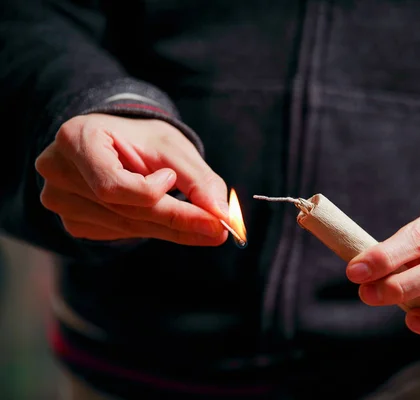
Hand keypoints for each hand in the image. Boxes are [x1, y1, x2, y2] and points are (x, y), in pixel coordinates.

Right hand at [36, 114, 228, 245]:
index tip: (175, 182)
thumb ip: (198, 179)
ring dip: (167, 227)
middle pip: (122, 210)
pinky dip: (150, 229)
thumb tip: (222, 212)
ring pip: (125, 227)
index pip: (112, 185)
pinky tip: (163, 216)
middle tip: (218, 228)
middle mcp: (58, 171)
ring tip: (200, 221)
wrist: (119, 142)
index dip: (149, 192)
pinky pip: (118, 234)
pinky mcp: (72, 220)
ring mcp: (60, 199)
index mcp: (76, 139)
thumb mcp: (173, 148)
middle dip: (176, 219)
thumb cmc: (142, 139)